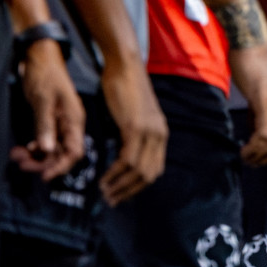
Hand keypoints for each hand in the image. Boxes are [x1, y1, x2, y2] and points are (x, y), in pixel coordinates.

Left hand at [12, 40, 85, 180]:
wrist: (40, 57)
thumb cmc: (45, 75)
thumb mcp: (43, 100)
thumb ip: (45, 125)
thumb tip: (46, 149)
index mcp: (74, 120)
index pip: (74, 152)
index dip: (61, 166)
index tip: (43, 175)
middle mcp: (69, 124)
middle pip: (62, 154)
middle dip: (42, 163)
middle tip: (21, 164)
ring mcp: (60, 123)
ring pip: (51, 150)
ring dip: (35, 157)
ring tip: (17, 155)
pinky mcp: (49, 120)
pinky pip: (45, 141)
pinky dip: (34, 148)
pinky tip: (22, 147)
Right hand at [98, 54, 167, 205]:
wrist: (125, 67)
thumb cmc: (125, 89)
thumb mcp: (134, 117)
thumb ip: (133, 136)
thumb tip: (123, 155)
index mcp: (161, 133)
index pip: (155, 169)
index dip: (139, 186)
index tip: (122, 195)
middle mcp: (159, 134)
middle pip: (149, 174)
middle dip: (129, 191)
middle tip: (112, 199)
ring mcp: (149, 131)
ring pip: (138, 170)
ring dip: (120, 185)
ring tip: (105, 192)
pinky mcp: (135, 127)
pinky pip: (127, 159)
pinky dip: (116, 173)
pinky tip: (105, 178)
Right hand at [231, 44, 266, 165]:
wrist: (250, 45)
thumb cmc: (255, 67)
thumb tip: (262, 139)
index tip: (261, 157)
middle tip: (252, 162)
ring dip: (259, 155)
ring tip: (246, 158)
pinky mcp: (265, 99)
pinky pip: (263, 133)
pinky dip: (254, 147)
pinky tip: (244, 150)